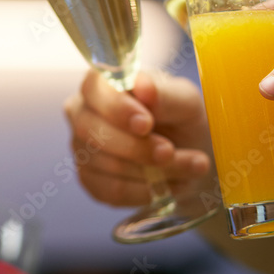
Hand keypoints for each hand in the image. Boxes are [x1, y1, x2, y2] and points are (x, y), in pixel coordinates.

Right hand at [63, 69, 211, 206]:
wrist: (191, 154)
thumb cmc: (182, 118)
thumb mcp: (186, 102)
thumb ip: (165, 94)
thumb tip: (144, 87)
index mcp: (101, 83)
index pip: (93, 89)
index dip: (117, 108)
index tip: (146, 123)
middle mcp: (82, 112)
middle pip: (91, 131)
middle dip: (135, 146)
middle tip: (170, 152)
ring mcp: (81, 147)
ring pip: (108, 164)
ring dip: (155, 171)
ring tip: (192, 166)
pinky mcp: (89, 179)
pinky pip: (113, 190)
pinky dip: (148, 190)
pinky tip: (172, 184)